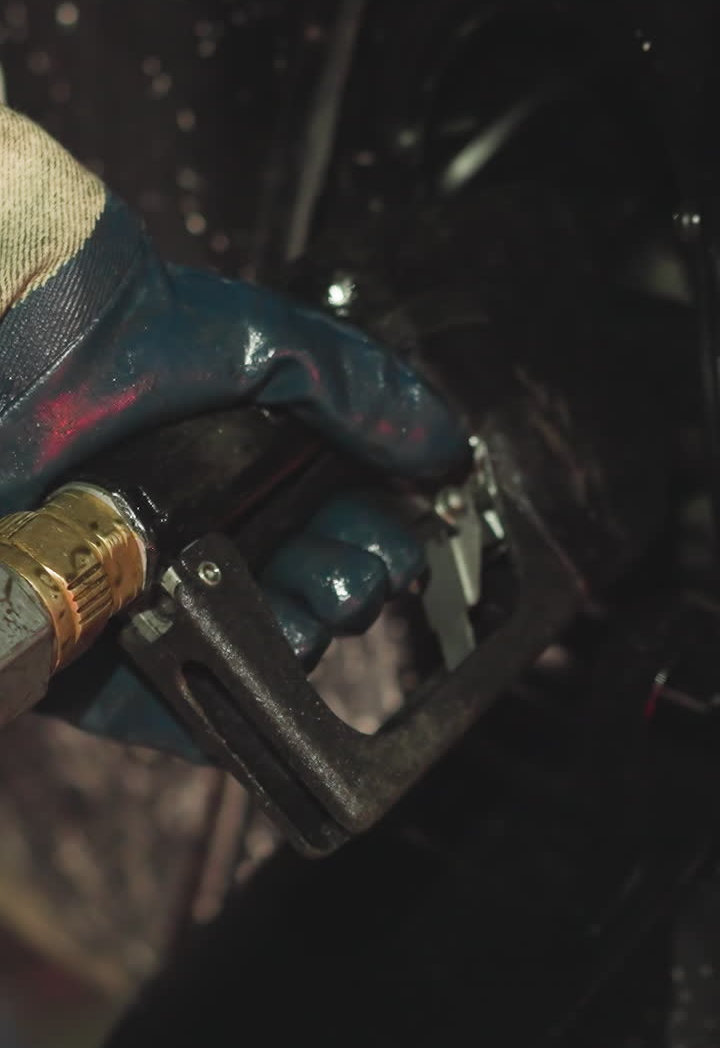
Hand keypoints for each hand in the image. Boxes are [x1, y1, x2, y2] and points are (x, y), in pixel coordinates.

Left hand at [0, 106, 467, 745]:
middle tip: (351, 579)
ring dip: (290, 649)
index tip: (397, 545)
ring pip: (245, 651)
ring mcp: (154, 585)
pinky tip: (241, 701)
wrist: (20, 339)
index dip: (378, 544)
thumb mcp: (272, 345)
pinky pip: (155, 702)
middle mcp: (210, 529)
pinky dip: (202, 716)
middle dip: (345, 594)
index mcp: (257, 470)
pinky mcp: (96, 634)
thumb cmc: (128, 330)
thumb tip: (444, 443)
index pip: (341, 528)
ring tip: (299, 619)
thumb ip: (362, 393)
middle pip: (304, 596)